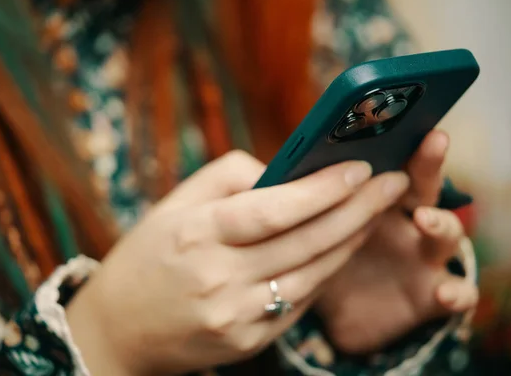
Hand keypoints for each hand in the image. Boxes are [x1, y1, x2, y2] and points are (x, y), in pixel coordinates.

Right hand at [66, 151, 409, 374]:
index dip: (323, 188)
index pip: (274, 209)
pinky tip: (344, 246)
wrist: (118, 330)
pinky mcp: (248, 342)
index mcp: (196, 233)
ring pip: (313, 274)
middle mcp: (219, 278)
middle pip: (307, 241)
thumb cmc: (148, 255)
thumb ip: (231, 177)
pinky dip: (326, 271)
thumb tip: (288, 172)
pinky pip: (300, 302)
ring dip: (352, 240)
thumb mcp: (175, 204)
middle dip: (358, 209)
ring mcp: (236, 316)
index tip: (362, 167)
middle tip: (392, 182)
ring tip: (376, 211)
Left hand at [317, 131, 478, 352]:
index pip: (391, 158)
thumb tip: (281, 172)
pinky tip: (445, 294)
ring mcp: (424, 257)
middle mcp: (408, 219)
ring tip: (425, 219)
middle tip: (433, 137)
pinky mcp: (431, 296)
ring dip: (442, 224)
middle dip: (429, 163)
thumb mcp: (310, 221)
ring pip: (445, 234)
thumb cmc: (322, 253)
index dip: (394, 138)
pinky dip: (456, 293)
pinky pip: (455, 293)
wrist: (340, 312)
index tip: (399, 115)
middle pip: (424, 186)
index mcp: (379, 196)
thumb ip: (301, 195)